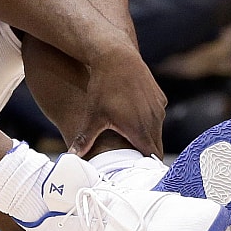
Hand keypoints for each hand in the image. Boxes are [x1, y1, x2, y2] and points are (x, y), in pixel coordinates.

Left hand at [69, 40, 166, 157]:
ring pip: (157, 130)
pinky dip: (149, 121)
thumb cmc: (103, 87)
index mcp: (140, 130)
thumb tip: (70, 157)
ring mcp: (159, 108)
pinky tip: (135, 120)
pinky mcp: (159, 97)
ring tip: (134, 142)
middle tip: (135, 164)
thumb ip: (85, 139)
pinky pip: (157, 115)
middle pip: (155, 145)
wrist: (116, 56)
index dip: (145, 167)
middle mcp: (154, 120)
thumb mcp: (93, 115)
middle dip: (145, 154)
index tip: (139, 174)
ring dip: (148, 136)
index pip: (151, 157)